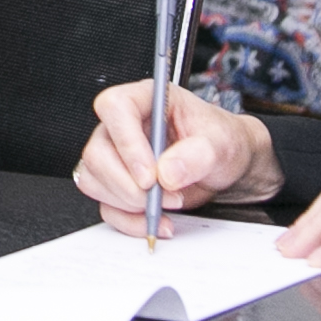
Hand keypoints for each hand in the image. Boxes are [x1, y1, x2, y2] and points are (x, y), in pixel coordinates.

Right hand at [76, 81, 284, 233]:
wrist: (226, 167)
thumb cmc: (221, 142)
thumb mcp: (220, 144)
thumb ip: (197, 155)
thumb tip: (167, 172)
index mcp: (146, 100)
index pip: (114, 108)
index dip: (126, 142)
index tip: (149, 174)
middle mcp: (125, 126)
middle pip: (97, 153)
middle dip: (127, 185)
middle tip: (161, 195)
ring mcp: (117, 156)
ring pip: (94, 180)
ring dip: (129, 203)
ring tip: (167, 203)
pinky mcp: (117, 184)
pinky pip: (106, 206)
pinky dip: (130, 220)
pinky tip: (156, 219)